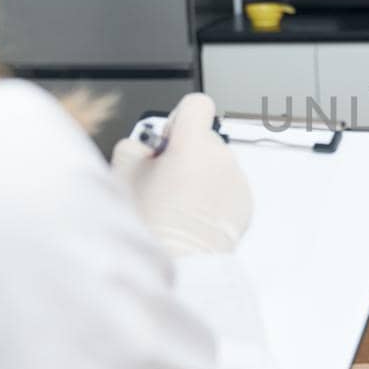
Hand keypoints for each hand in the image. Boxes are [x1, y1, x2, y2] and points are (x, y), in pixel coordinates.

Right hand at [111, 93, 252, 256]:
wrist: (179, 263)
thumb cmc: (150, 222)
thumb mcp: (123, 173)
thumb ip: (134, 146)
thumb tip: (146, 146)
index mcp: (193, 144)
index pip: (197, 105)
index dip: (179, 118)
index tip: (168, 140)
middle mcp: (221, 158)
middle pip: (204, 139)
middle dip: (186, 154)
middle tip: (165, 183)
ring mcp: (237, 181)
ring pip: (216, 166)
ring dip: (200, 177)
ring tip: (178, 207)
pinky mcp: (245, 204)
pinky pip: (228, 189)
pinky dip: (214, 198)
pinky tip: (194, 218)